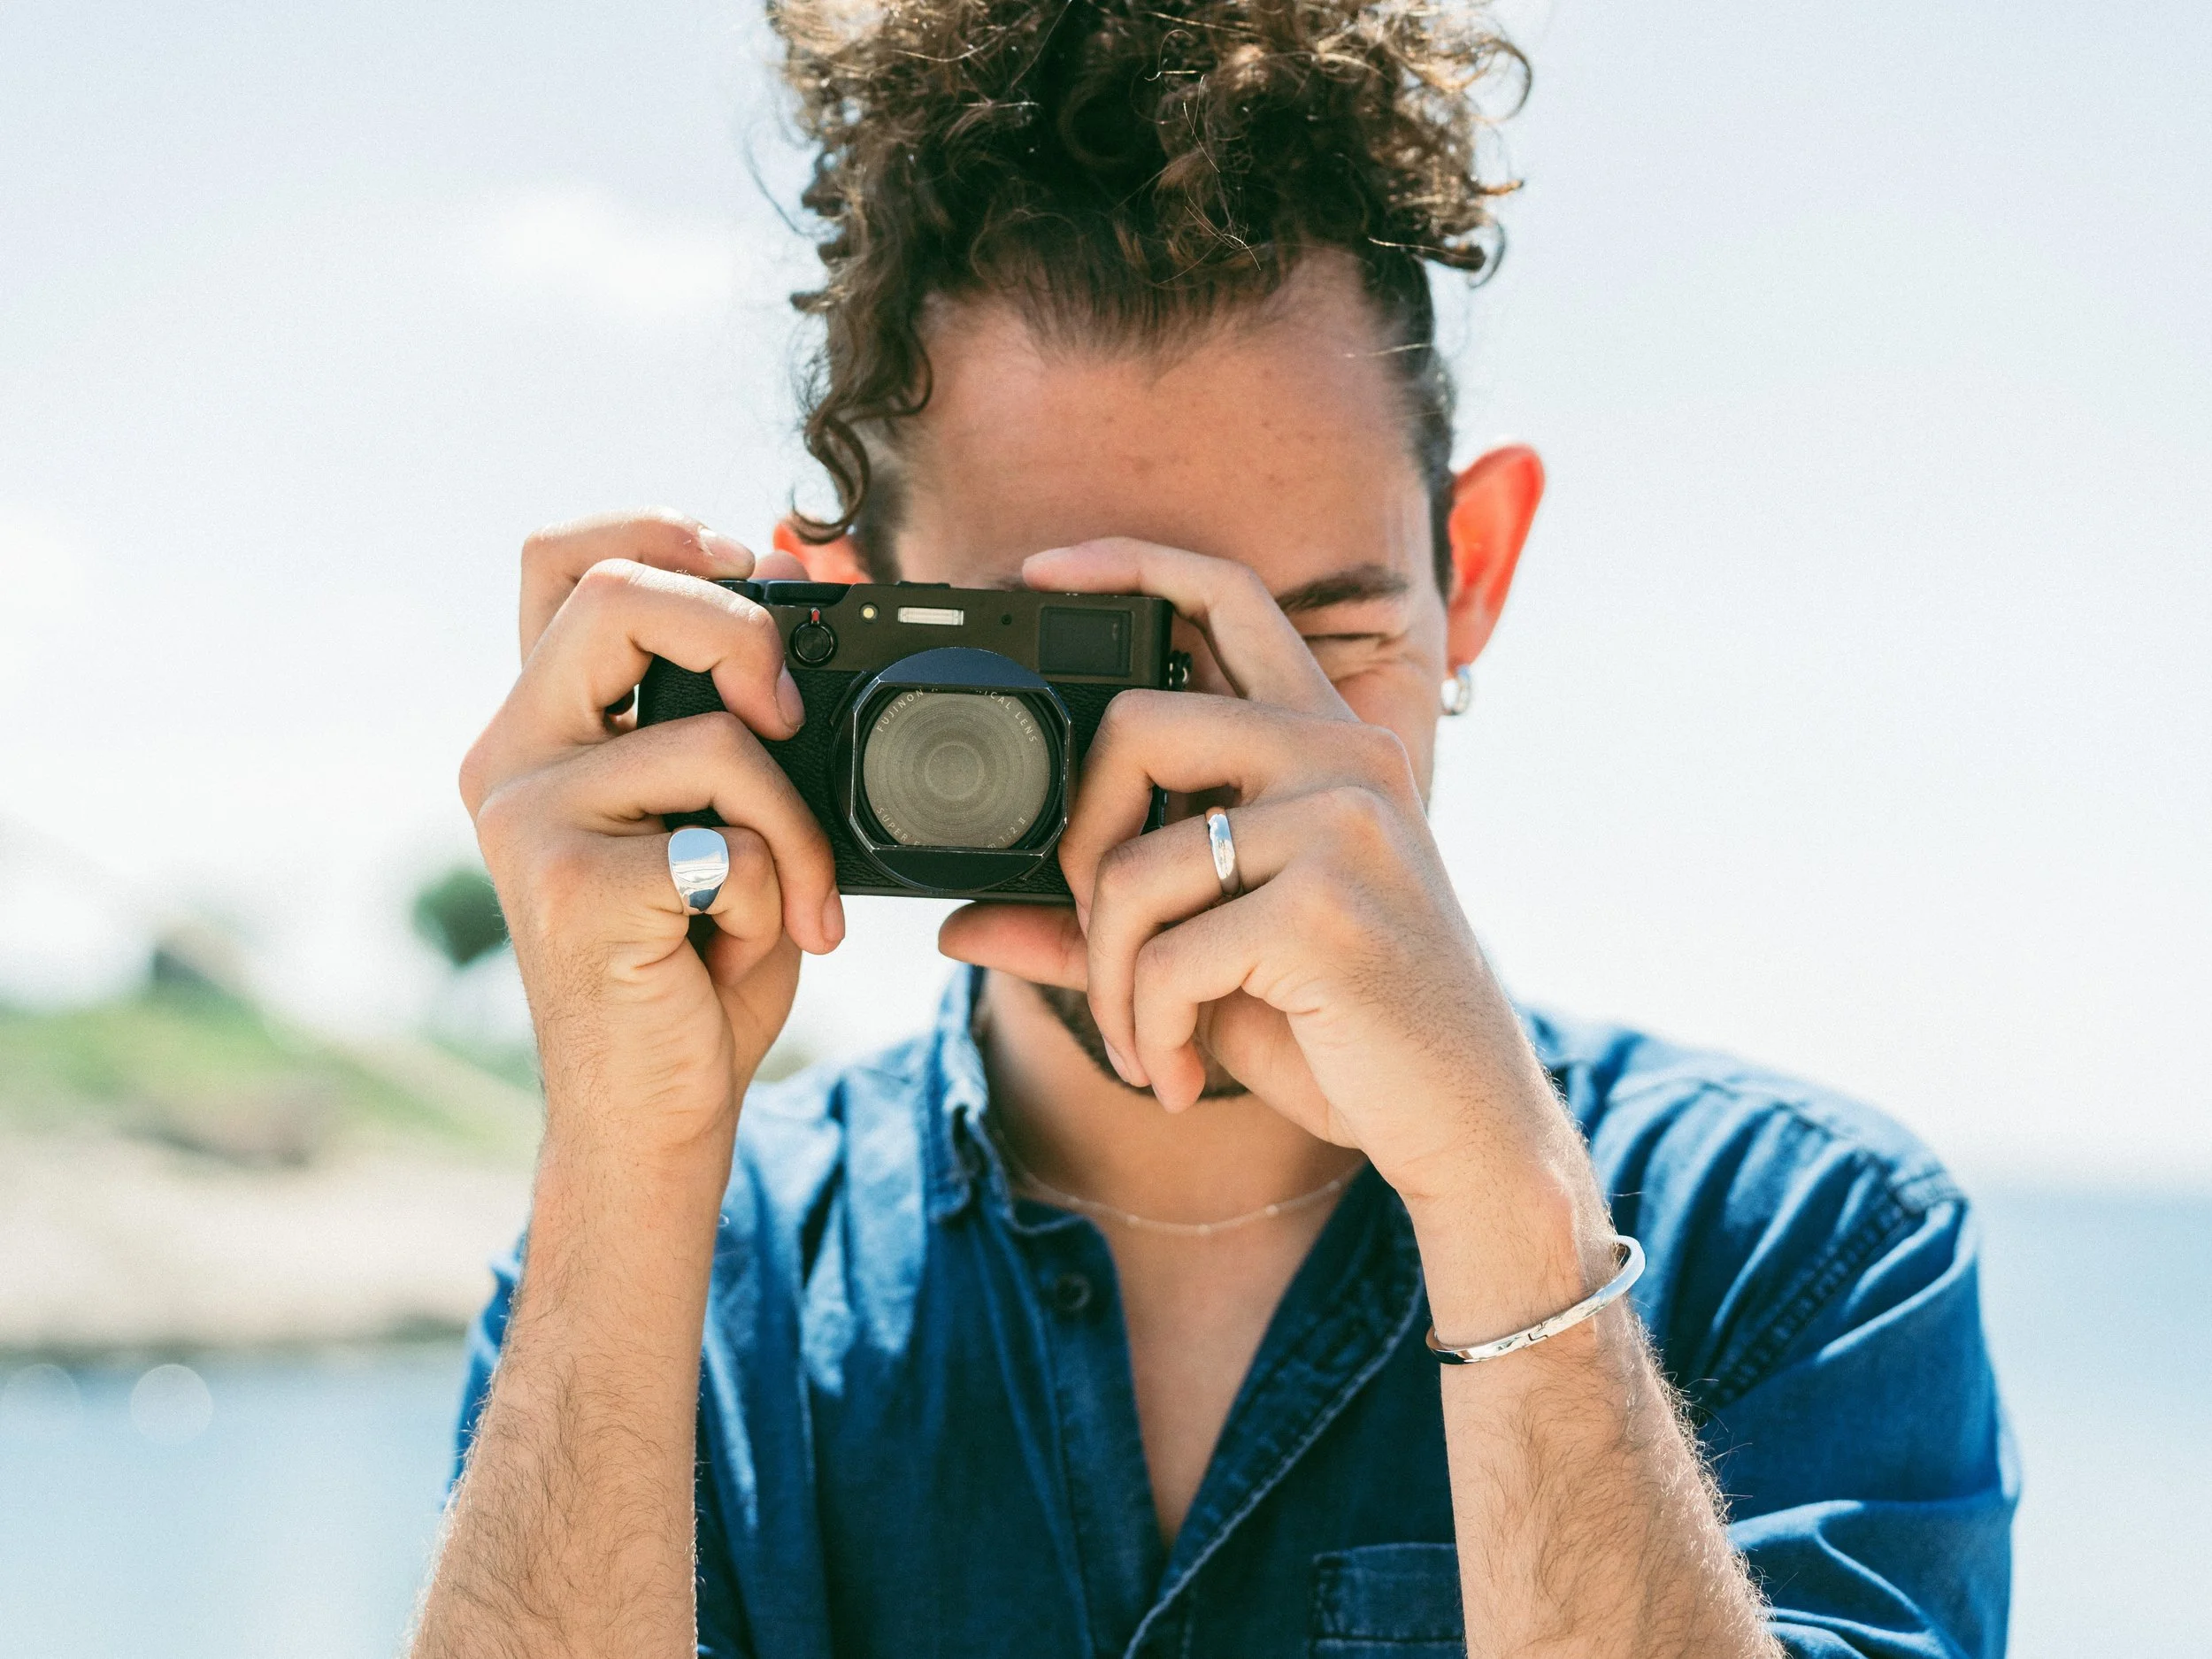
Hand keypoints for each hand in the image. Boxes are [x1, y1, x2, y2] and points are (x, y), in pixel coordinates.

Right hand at [459, 511, 839, 1156]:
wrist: (655, 1107)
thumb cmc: (698, 954)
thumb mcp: (730, 804)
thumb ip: (742, 695)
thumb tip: (806, 554)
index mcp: (545, 722)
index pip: (565, 559)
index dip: (662, 528)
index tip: (756, 571)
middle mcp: (512, 757)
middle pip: (615, 594)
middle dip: (742, 629)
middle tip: (792, 715)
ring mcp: (529, 822)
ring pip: (709, 738)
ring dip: (795, 823)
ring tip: (797, 897)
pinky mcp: (570, 892)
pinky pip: (725, 844)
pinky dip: (776, 892)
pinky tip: (747, 942)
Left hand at [940, 539, 1604, 1252]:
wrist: (1464, 1123)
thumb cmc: (1345, 1029)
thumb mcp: (1214, 963)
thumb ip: (1099, 927)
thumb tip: (957, 926)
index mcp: (1327, 746)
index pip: (1230, 599)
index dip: (1130, 563)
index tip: (1042, 573)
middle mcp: (1343, 761)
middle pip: (1137, 725)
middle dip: (1079, 846)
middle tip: (1099, 933)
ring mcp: (1342, 827)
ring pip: (1134, 865)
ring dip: (1111, 980)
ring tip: (1149, 1041)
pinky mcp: (1326, 909)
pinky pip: (1165, 957)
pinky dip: (1148, 1030)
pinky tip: (1183, 1071)